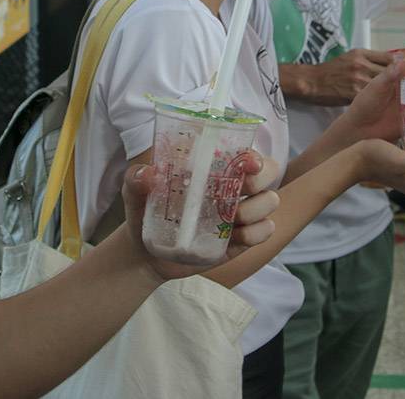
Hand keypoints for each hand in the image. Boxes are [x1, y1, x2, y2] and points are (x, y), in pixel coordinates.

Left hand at [121, 157, 280, 280]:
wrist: (145, 254)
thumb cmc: (145, 211)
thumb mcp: (134, 192)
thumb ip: (136, 179)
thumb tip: (148, 174)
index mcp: (213, 167)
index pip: (245, 151)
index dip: (254, 155)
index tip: (249, 163)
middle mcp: (233, 186)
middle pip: (269, 171)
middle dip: (262, 179)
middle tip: (242, 189)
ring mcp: (240, 213)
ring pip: (271, 201)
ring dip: (256, 209)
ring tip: (232, 219)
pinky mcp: (242, 239)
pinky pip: (266, 231)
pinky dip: (256, 233)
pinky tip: (236, 237)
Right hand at [303, 49, 393, 105]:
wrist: (313, 81)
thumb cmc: (330, 71)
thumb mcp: (349, 57)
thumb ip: (367, 60)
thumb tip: (387, 66)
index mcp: (361, 54)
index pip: (389, 58)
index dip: (400, 66)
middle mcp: (361, 64)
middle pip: (390, 72)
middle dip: (398, 80)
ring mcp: (358, 80)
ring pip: (383, 86)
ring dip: (390, 92)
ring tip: (395, 98)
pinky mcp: (354, 94)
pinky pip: (372, 97)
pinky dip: (378, 101)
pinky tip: (381, 104)